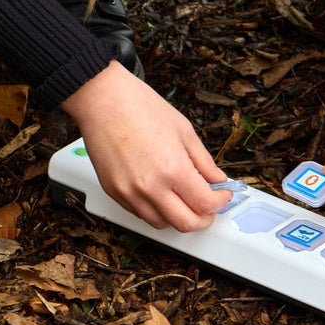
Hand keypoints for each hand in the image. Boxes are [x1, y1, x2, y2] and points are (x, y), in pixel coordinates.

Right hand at [63, 61, 230, 231]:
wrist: (103, 100)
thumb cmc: (140, 107)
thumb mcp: (184, 131)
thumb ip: (204, 162)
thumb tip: (217, 180)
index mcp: (173, 169)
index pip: (205, 204)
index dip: (220, 202)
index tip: (222, 195)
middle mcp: (151, 187)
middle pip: (186, 224)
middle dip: (203, 219)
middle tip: (208, 206)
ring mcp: (130, 193)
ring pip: (162, 224)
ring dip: (178, 217)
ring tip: (184, 200)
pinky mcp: (115, 193)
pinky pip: (141, 214)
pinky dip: (157, 210)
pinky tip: (162, 194)